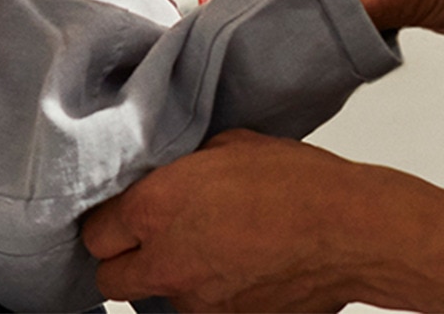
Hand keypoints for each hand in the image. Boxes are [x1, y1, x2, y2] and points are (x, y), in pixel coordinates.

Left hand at [84, 130, 375, 311]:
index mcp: (156, 208)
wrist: (349, 230)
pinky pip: (196, 308)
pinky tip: (233, 264)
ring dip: (167, 275)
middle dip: (122, 256)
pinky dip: (205, 291)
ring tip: (205, 245)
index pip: (94, 231)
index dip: (108, 219)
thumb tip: (167, 173)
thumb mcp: (226, 146)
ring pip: (154, 296)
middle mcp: (167, 262)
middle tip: (149, 234)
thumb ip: (181, 165)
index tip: (123, 209)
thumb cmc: (297, 182)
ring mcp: (196, 302)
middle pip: (109, 277)